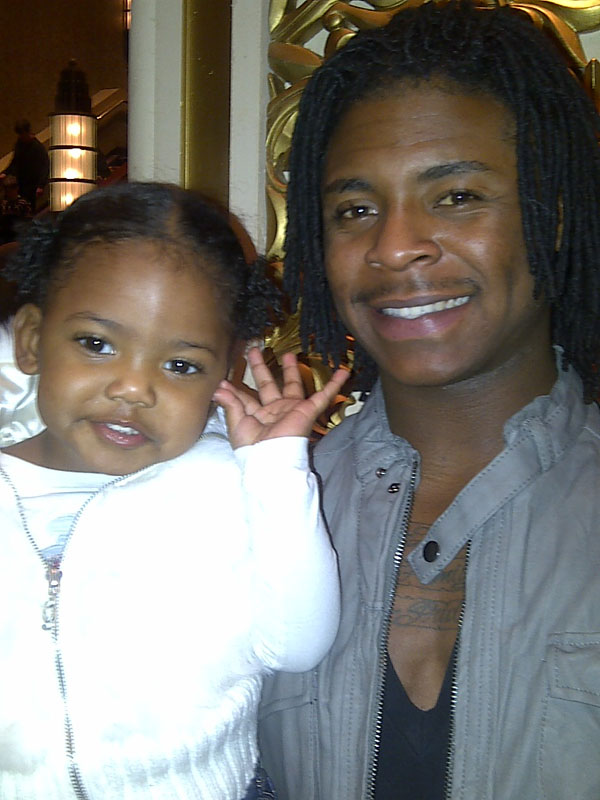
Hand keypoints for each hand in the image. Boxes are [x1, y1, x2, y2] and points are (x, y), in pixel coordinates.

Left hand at [212, 346, 348, 447]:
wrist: (272, 459)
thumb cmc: (253, 447)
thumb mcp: (237, 425)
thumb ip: (230, 404)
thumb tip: (218, 387)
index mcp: (256, 416)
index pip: (245, 398)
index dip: (234, 389)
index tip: (224, 379)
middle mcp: (273, 411)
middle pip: (266, 384)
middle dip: (260, 367)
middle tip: (254, 350)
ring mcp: (291, 409)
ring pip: (291, 384)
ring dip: (291, 369)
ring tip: (290, 353)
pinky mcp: (306, 410)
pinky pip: (323, 396)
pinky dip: (334, 385)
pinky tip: (343, 372)